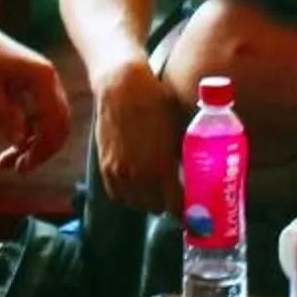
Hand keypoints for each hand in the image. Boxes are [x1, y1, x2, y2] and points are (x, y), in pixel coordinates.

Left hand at [0, 22, 71, 170]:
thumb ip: (4, 115)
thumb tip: (22, 143)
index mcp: (42, 76)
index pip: (55, 118)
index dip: (44, 145)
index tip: (24, 165)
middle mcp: (49, 83)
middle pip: (58, 125)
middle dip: (42, 150)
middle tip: (19, 170)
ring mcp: (42, 90)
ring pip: (48, 127)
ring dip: (32, 148)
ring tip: (7, 166)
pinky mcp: (32, 97)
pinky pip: (36, 124)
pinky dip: (25, 140)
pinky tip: (7, 155)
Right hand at [92, 58, 181, 214]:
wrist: (122, 86)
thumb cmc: (155, 102)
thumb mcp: (177, 129)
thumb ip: (181, 157)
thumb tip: (188, 173)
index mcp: (161, 168)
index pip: (175, 205)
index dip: (184, 210)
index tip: (191, 207)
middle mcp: (139, 176)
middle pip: (155, 207)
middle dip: (167, 205)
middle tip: (174, 197)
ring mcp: (119, 173)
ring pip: (135, 204)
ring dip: (147, 202)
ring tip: (156, 193)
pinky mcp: (105, 166)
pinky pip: (117, 194)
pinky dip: (128, 196)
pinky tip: (136, 188)